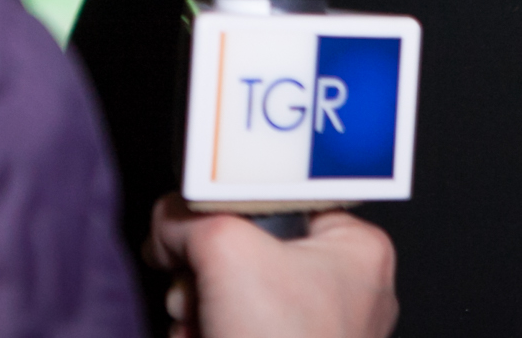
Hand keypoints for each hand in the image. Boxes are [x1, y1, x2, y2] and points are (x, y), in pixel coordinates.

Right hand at [146, 193, 397, 337]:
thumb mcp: (223, 248)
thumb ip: (186, 219)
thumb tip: (166, 224)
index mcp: (355, 249)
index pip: (281, 197)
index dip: (232, 207)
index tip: (202, 219)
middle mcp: (346, 290)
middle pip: (249, 248)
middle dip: (205, 270)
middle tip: (198, 284)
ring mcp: (316, 335)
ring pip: (233, 293)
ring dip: (198, 308)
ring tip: (202, 326)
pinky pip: (233, 331)